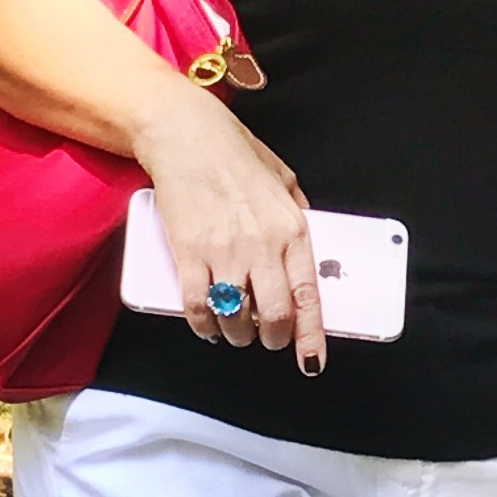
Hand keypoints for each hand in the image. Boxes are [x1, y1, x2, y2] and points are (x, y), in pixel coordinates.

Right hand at [134, 83, 324, 369]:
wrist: (186, 136)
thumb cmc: (235, 154)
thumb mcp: (284, 180)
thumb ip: (299, 216)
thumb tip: (307, 251)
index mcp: (292, 229)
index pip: (307, 296)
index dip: (310, 336)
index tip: (310, 361)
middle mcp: (262, 245)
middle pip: (274, 315)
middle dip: (272, 339)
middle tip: (267, 339)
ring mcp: (224, 251)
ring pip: (235, 317)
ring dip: (236, 334)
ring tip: (235, 331)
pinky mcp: (188, 252)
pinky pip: (197, 305)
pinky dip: (203, 324)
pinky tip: (207, 324)